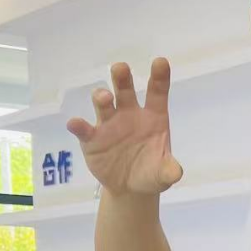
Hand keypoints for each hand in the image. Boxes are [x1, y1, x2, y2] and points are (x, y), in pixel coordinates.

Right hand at [66, 60, 184, 195]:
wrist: (130, 188)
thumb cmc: (151, 172)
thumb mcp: (163, 174)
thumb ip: (169, 170)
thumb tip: (175, 172)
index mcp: (153, 117)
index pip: (157, 92)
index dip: (159, 77)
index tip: (161, 62)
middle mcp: (129, 114)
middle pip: (125, 90)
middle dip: (122, 78)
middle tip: (120, 67)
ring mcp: (109, 124)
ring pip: (103, 104)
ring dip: (102, 98)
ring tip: (104, 98)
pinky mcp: (92, 139)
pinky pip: (84, 130)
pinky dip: (78, 125)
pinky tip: (75, 124)